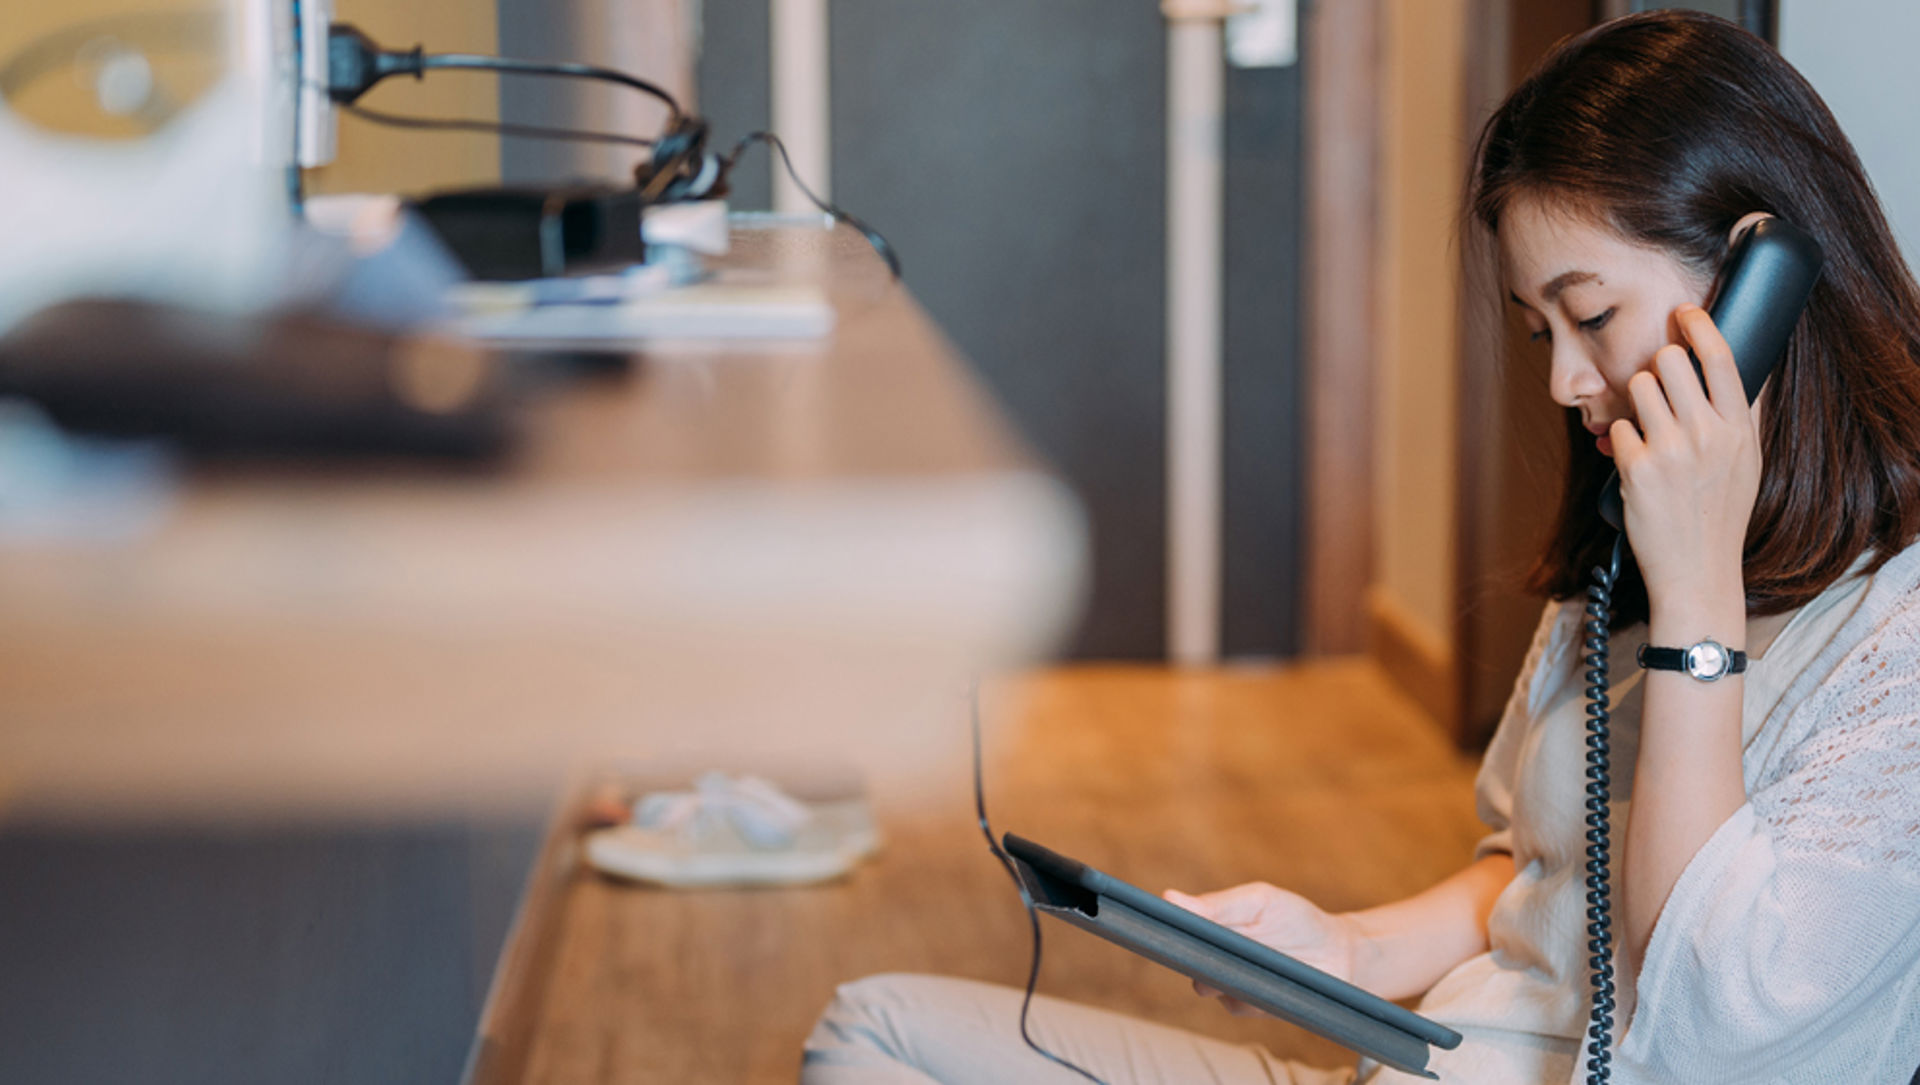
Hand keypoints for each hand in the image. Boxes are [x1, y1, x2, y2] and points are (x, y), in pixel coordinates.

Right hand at [1162, 882, 1363, 1015]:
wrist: (1339, 954)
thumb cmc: (1297, 920)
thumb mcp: (1261, 901)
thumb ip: (1220, 904)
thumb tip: (1170, 898)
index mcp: (1212, 924)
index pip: (1175, 928)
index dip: (1166, 928)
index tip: (1162, 925)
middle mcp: (1214, 955)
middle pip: (1184, 959)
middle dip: (1191, 954)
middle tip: (1207, 946)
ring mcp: (1228, 983)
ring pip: (1206, 985)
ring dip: (1222, 975)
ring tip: (1250, 962)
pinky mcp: (1246, 1006)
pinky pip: (1234, 1004)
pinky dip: (1248, 993)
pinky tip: (1269, 982)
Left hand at [1610, 304, 1760, 611]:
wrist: (1698, 572)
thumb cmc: (1718, 515)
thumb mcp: (1746, 464)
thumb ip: (1737, 418)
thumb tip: (1725, 368)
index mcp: (1739, 430)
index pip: (1721, 358)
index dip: (1700, 325)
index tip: (1684, 311)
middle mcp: (1709, 435)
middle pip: (1670, 361)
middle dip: (1656, 365)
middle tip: (1657, 382)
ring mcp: (1672, 451)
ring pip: (1637, 386)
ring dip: (1634, 400)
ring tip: (1647, 427)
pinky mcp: (1637, 468)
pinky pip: (1617, 427)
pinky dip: (1620, 441)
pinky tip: (1635, 463)